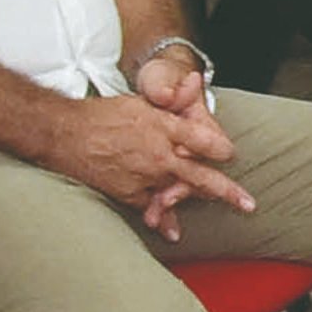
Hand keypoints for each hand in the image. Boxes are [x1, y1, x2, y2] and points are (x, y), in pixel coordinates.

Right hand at [42, 90, 249, 240]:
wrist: (62, 133)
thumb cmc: (102, 114)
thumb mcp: (140, 100)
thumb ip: (171, 97)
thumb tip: (197, 80)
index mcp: (163, 127)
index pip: (204, 140)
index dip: (221, 149)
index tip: (230, 154)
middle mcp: (159, 154)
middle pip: (201, 176)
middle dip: (228, 191)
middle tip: (249, 204)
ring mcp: (144, 176)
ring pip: (181, 194)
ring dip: (203, 204)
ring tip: (227, 213)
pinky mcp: (128, 193)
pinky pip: (152, 209)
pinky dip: (163, 220)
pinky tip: (174, 231)